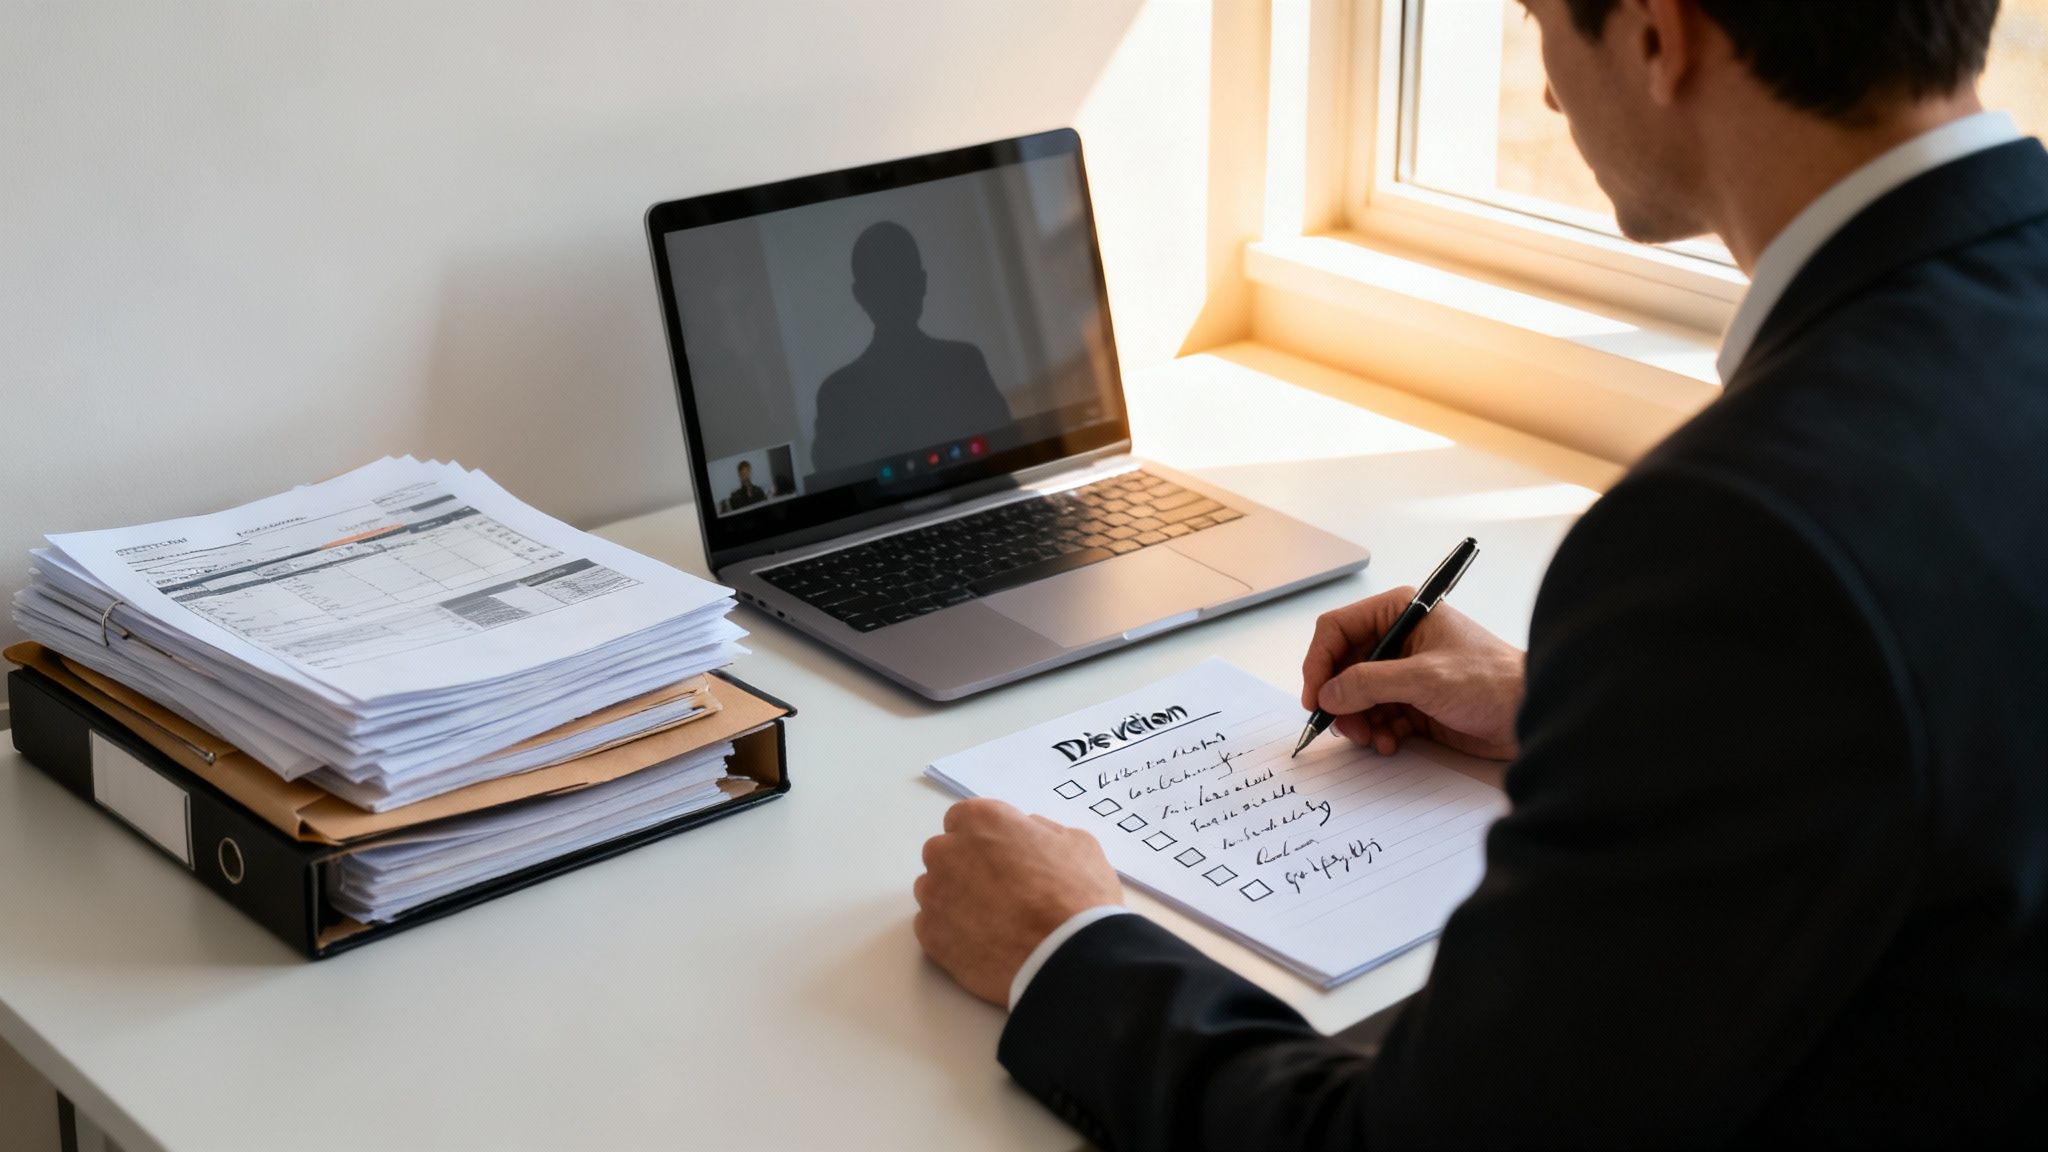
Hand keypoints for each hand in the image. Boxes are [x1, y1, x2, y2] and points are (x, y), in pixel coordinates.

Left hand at [914, 798, 1122, 1006]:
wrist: (1069, 958)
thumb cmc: (1079, 896)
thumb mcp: (1078, 844)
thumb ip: (1042, 831)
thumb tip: (1028, 834)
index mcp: (982, 821)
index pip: (964, 819)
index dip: (984, 838)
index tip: (1002, 857)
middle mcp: (948, 852)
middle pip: (945, 853)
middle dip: (965, 867)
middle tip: (1001, 892)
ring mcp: (935, 895)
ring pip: (934, 890)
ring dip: (955, 900)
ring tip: (994, 923)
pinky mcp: (930, 936)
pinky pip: (932, 927)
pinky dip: (952, 933)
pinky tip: (985, 944)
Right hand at [1301, 586, 1525, 760]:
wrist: (1529, 716)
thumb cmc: (1492, 682)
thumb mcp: (1425, 678)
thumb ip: (1370, 683)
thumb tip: (1327, 693)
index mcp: (1400, 613)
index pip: (1337, 629)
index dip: (1319, 662)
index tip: (1314, 697)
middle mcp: (1397, 639)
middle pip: (1341, 666)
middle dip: (1339, 699)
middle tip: (1342, 726)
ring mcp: (1404, 673)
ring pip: (1355, 696)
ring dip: (1357, 721)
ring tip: (1372, 738)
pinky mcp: (1413, 703)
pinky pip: (1375, 717)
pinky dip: (1376, 733)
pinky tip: (1391, 743)